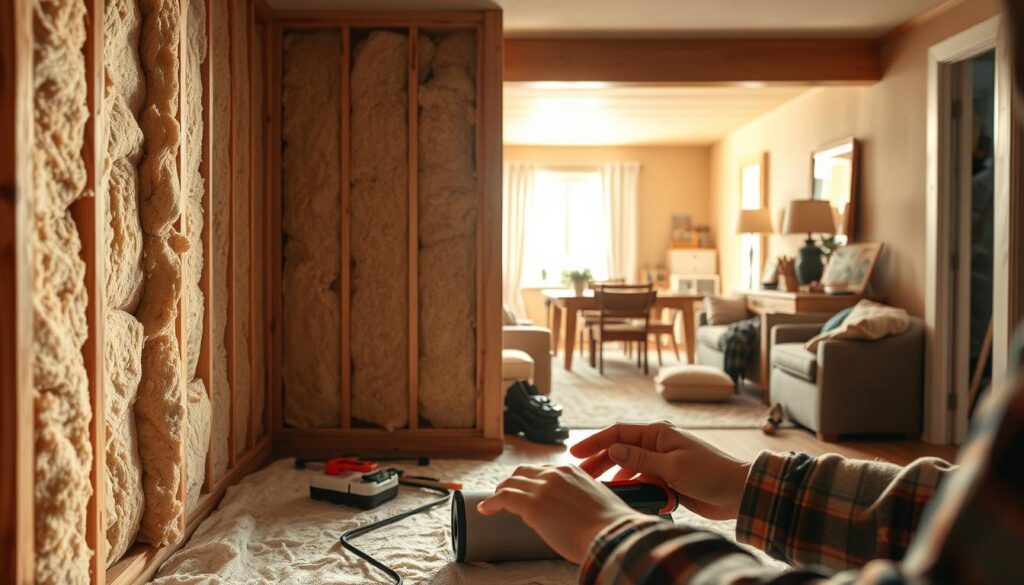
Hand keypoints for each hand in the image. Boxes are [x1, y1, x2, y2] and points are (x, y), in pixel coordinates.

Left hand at [477, 464, 643, 563]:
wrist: (612, 534)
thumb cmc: (610, 527)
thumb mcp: (596, 501)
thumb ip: (581, 498)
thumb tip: (574, 511)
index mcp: (572, 471)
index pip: (543, 470)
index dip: (530, 480)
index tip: (526, 489)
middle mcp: (555, 474)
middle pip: (524, 472)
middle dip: (513, 482)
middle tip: (506, 495)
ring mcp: (542, 488)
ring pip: (511, 483)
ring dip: (500, 492)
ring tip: (493, 503)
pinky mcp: (531, 505)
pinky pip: (503, 498)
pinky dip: (492, 502)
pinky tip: (486, 509)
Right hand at [570, 421, 750, 519]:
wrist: (736, 492)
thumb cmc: (710, 473)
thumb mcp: (672, 466)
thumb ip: (640, 459)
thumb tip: (613, 449)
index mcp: (658, 434)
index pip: (619, 433)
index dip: (595, 441)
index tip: (576, 452)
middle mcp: (657, 445)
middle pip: (620, 450)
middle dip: (599, 461)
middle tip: (581, 474)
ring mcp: (661, 463)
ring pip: (629, 468)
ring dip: (614, 476)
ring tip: (596, 487)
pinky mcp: (667, 480)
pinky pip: (642, 481)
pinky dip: (631, 487)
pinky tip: (621, 495)